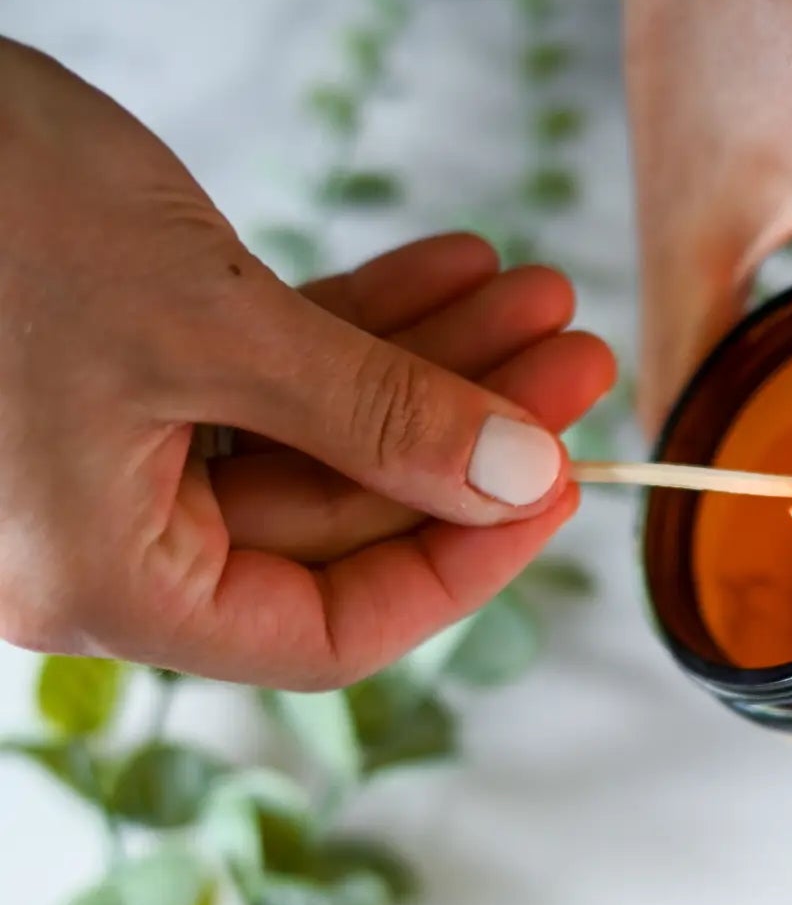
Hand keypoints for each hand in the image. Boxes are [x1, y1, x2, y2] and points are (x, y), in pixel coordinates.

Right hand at [0, 40, 613, 689]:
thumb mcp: (209, 325)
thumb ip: (376, 417)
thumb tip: (520, 479)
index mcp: (107, 584)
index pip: (331, 628)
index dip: (461, 565)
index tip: (557, 489)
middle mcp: (110, 543)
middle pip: (343, 518)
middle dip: (469, 434)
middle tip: (572, 365)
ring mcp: (114, 461)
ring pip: (319, 437)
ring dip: (431, 367)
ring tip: (537, 303)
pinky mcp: (125, 378)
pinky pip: (271, 376)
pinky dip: (358, 329)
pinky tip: (451, 276)